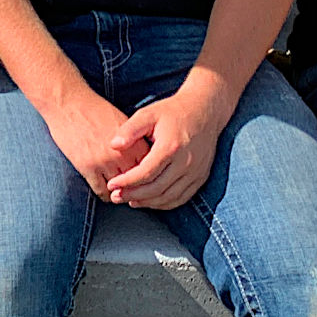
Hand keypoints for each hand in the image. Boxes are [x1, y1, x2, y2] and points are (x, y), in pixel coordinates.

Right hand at [36, 85, 141, 197]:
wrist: (68, 102)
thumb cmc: (94, 109)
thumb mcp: (121, 121)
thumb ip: (134, 141)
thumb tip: (145, 157)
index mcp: (134, 142)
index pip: (150, 169)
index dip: (149, 176)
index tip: (145, 180)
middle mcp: (122, 154)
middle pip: (137, 182)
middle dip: (136, 188)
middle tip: (134, 191)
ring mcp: (104, 162)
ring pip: (120, 190)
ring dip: (121, 193)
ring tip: (120, 192)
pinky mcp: (87, 167)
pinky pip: (102, 191)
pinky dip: (105, 194)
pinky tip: (105, 190)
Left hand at [105, 83, 228, 209]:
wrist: (204, 112)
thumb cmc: (171, 112)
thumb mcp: (148, 114)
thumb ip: (130, 130)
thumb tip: (113, 145)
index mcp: (170, 147)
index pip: (146, 172)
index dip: (127, 182)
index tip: (111, 185)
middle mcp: (185, 163)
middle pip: (157, 188)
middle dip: (134, 195)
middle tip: (116, 197)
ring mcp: (195, 172)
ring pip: (169, 197)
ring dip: (148, 203)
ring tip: (129, 201)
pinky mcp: (201, 177)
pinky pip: (182, 198)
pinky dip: (164, 204)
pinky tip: (150, 201)